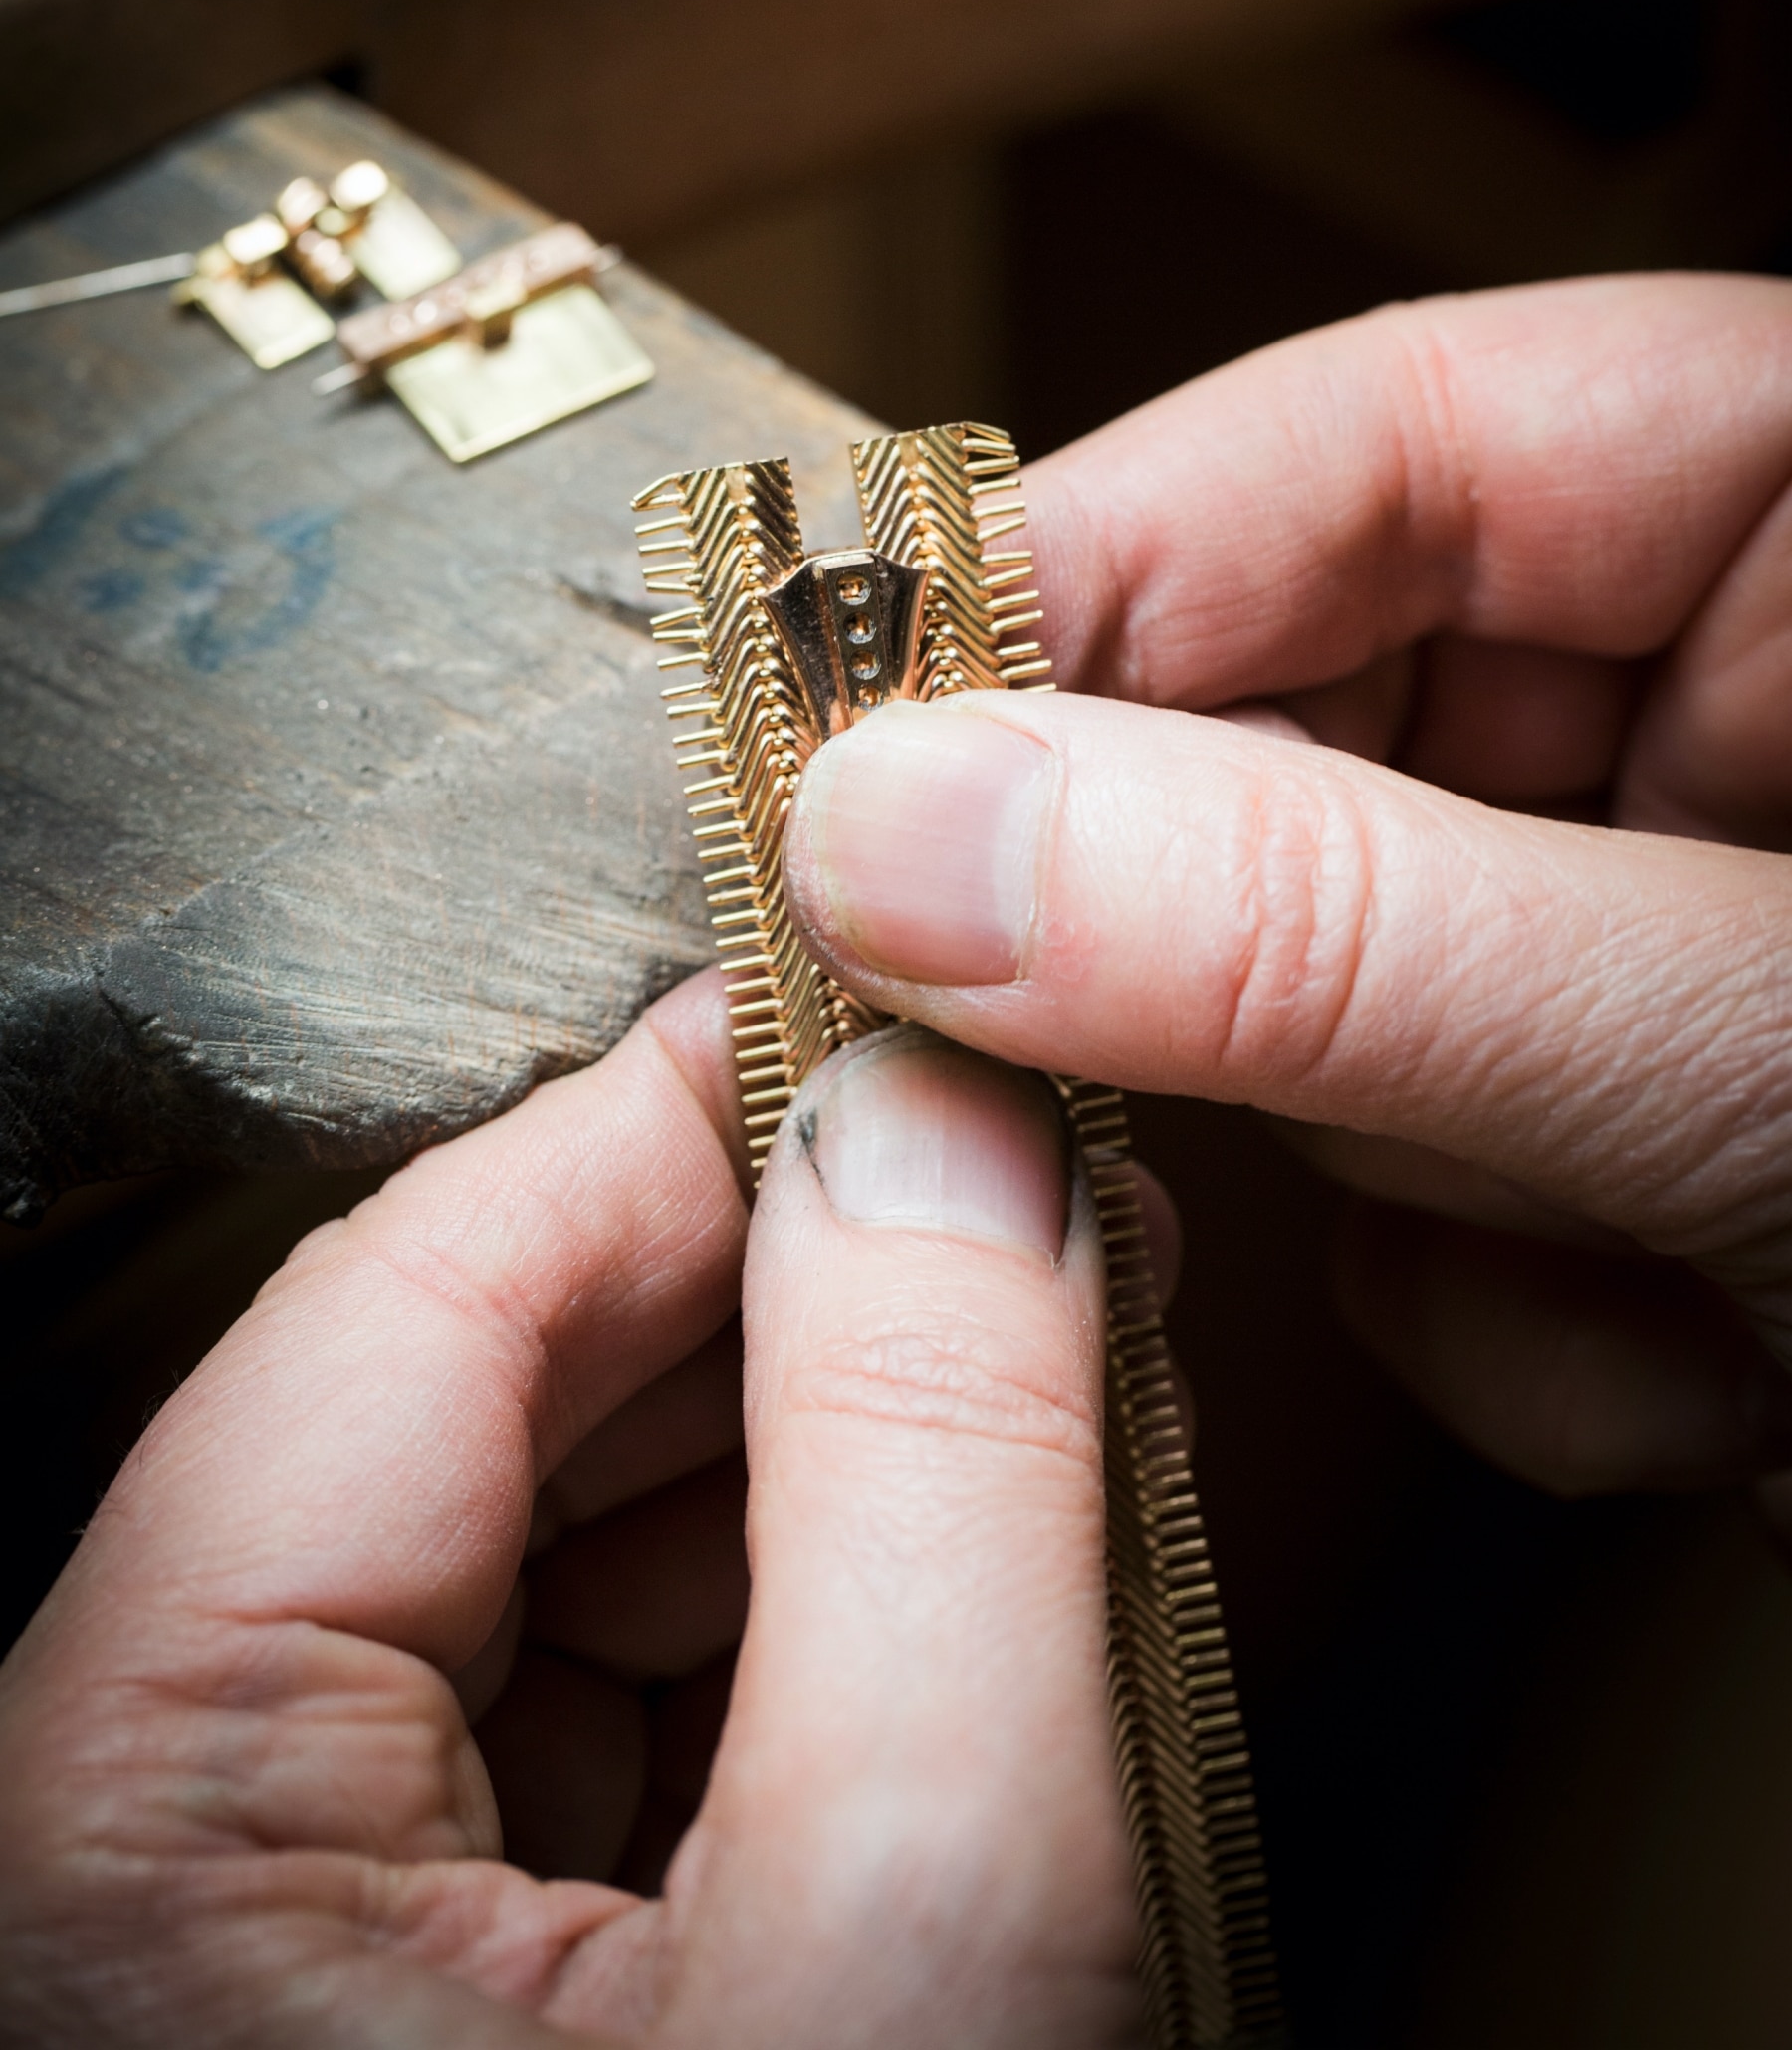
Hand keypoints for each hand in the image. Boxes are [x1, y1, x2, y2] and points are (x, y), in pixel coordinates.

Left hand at [0, 978, 1144, 2047]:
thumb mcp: (925, 1930)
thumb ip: (934, 1484)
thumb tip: (944, 1134)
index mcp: (141, 1815)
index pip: (414, 1293)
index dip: (688, 1119)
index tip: (896, 1012)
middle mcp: (144, 1846)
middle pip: (470, 1404)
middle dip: (777, 1279)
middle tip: (1017, 1188)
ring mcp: (265, 1913)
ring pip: (536, 1539)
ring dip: (797, 1441)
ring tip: (1022, 1370)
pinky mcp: (395, 1980)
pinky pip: (569, 1696)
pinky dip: (772, 1612)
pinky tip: (939, 1561)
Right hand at [782, 275, 1791, 1509]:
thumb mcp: (1782, 1046)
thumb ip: (1343, 930)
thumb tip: (918, 833)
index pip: (1373, 444)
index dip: (1094, 573)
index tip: (859, 729)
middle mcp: (1731, 689)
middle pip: (1307, 731)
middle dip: (1239, 949)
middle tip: (1080, 1068)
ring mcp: (1665, 917)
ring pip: (1332, 997)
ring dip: (1421, 1178)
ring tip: (1614, 1260)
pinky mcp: (1640, 1122)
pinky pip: (1422, 1189)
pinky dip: (1510, 1313)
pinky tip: (1687, 1358)